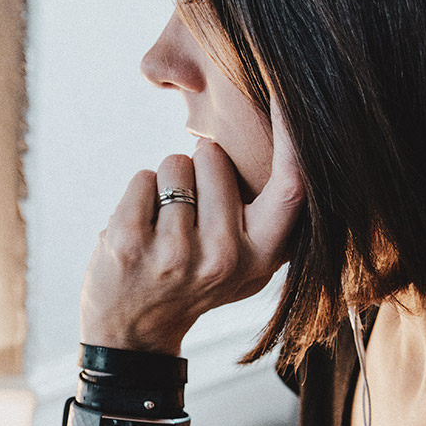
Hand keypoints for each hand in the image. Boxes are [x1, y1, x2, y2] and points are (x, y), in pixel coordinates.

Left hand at [80, 98, 303, 354]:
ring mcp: (176, 253)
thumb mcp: (247, 262)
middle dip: (199, 166)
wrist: (133, 334)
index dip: (294, 135)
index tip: (289, 91)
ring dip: (167, 184)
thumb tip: (294, 134)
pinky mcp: (131, 243)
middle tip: (191, 217)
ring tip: (165, 228)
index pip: (292, 186)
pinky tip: (140, 232)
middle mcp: (225, 257)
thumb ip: (270, 213)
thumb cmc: (195, 282)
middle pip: (215, 157)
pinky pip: (144, 178)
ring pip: (176, 163)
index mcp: (263, 256)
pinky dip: (139, 195)